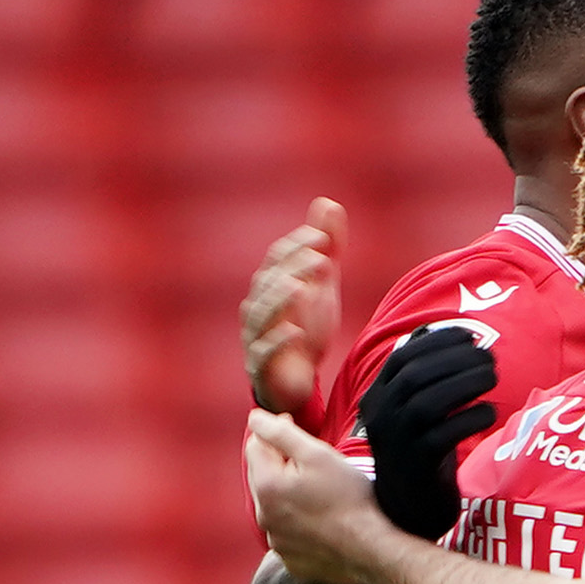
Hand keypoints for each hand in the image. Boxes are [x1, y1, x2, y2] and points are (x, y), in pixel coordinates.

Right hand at [242, 199, 346, 419]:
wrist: (296, 381)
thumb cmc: (306, 327)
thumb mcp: (321, 285)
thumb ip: (327, 247)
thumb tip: (327, 203)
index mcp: (270, 287)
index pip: (277, 259)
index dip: (297, 246)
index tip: (323, 238)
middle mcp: (258, 308)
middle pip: (269, 283)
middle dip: (293, 269)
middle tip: (322, 260)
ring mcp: (257, 337)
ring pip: (260, 315)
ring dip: (280, 300)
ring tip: (301, 288)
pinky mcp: (262, 367)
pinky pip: (263, 353)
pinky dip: (278, 342)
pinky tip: (296, 332)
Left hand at [247, 411, 407, 583]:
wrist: (375, 549)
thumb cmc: (350, 500)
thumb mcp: (317, 455)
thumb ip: (280, 432)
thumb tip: (255, 419)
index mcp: (267, 487)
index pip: (255, 446)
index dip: (276, 433)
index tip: (298, 431)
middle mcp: (264, 516)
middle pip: (263, 477)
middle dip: (281, 465)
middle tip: (314, 464)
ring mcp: (278, 542)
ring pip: (275, 506)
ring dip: (289, 495)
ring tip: (321, 494)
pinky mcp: (293, 560)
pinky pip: (288, 533)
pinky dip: (299, 523)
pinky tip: (323, 520)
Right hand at [356, 320, 497, 539]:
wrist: (409, 509)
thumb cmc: (420, 451)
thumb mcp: (414, 411)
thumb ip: (423, 377)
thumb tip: (442, 333)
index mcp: (377, 398)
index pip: (401, 358)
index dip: (436, 341)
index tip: (469, 335)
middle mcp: (380, 417)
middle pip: (414, 376)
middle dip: (454, 359)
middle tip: (489, 357)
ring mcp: (396, 443)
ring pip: (426, 403)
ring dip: (464, 383)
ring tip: (493, 377)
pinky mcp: (417, 466)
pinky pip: (443, 436)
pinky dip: (470, 418)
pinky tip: (490, 412)